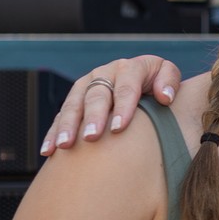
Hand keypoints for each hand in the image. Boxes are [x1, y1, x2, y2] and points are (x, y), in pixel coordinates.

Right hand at [41, 56, 179, 153]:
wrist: (141, 83)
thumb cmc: (158, 84)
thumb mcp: (167, 75)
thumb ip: (169, 81)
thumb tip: (164, 97)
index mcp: (129, 68)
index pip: (127, 87)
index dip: (123, 106)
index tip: (119, 128)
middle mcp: (104, 74)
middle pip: (97, 95)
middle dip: (93, 117)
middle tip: (91, 138)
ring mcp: (86, 86)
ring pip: (74, 105)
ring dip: (68, 126)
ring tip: (65, 146)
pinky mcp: (74, 100)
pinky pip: (60, 116)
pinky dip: (53, 133)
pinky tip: (48, 151)